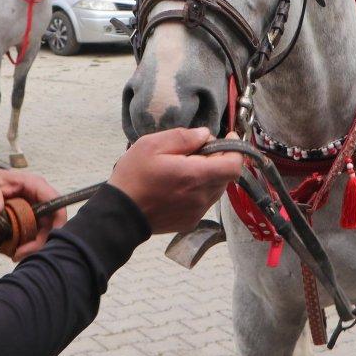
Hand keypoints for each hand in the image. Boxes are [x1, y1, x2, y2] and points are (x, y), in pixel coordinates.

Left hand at [0, 169, 63, 260]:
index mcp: (35, 186)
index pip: (56, 203)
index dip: (58, 221)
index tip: (49, 239)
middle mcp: (41, 200)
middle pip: (51, 224)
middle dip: (38, 242)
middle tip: (17, 254)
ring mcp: (38, 212)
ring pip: (43, 234)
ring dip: (30, 247)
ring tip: (12, 254)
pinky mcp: (32, 222)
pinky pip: (33, 237)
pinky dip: (24, 246)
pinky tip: (10, 250)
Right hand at [109, 127, 244, 234]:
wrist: (120, 215)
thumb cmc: (133, 177)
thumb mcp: (151, 145)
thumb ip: (182, 137)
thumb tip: (205, 134)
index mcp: (194, 175)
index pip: (233, 165)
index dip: (235, 150)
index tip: (229, 139)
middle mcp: (201, 196)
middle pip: (225, 175)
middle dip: (218, 160)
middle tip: (197, 150)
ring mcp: (197, 211)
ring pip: (216, 188)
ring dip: (209, 175)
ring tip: (185, 168)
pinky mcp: (190, 221)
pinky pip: (204, 202)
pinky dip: (199, 190)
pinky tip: (179, 186)